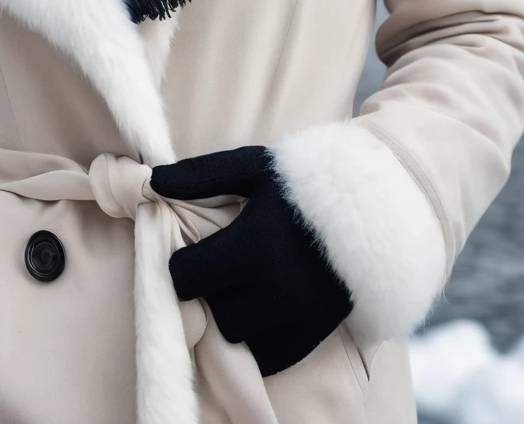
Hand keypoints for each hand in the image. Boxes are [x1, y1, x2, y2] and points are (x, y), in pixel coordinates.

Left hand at [150, 145, 353, 376]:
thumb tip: (151, 182)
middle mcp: (277, 285)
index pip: (188, 278)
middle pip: (214, 312)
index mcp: (254, 243)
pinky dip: (260, 339)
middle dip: (211, 294)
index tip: (192, 256)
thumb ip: (200, 175)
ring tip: (243, 289)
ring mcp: (300, 312)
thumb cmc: (305, 180)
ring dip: (234, 316)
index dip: (183, 267)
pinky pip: (272, 356)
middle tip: (220, 272)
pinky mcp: (318, 329)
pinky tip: (262, 310)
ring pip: (240, 337)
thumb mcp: (252, 167)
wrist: (372, 204)